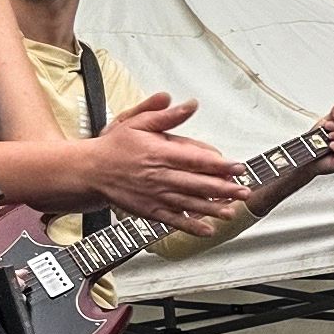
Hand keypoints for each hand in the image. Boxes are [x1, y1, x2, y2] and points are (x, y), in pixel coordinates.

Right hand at [87, 91, 250, 228]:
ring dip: (212, 209)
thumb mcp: (136, 122)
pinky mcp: (148, 210)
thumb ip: (165, 115)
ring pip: (188, 204)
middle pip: (197, 184)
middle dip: (223, 189)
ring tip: (232, 211)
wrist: (89, 171)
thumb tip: (189, 104)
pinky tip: (207, 230)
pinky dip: (190, 226)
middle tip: (244, 192)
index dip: (219, 164)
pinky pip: (172, 220)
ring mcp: (154, 195)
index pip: (196, 159)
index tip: (238, 167)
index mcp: (159, 152)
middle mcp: (159, 176)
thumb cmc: (114, 146)